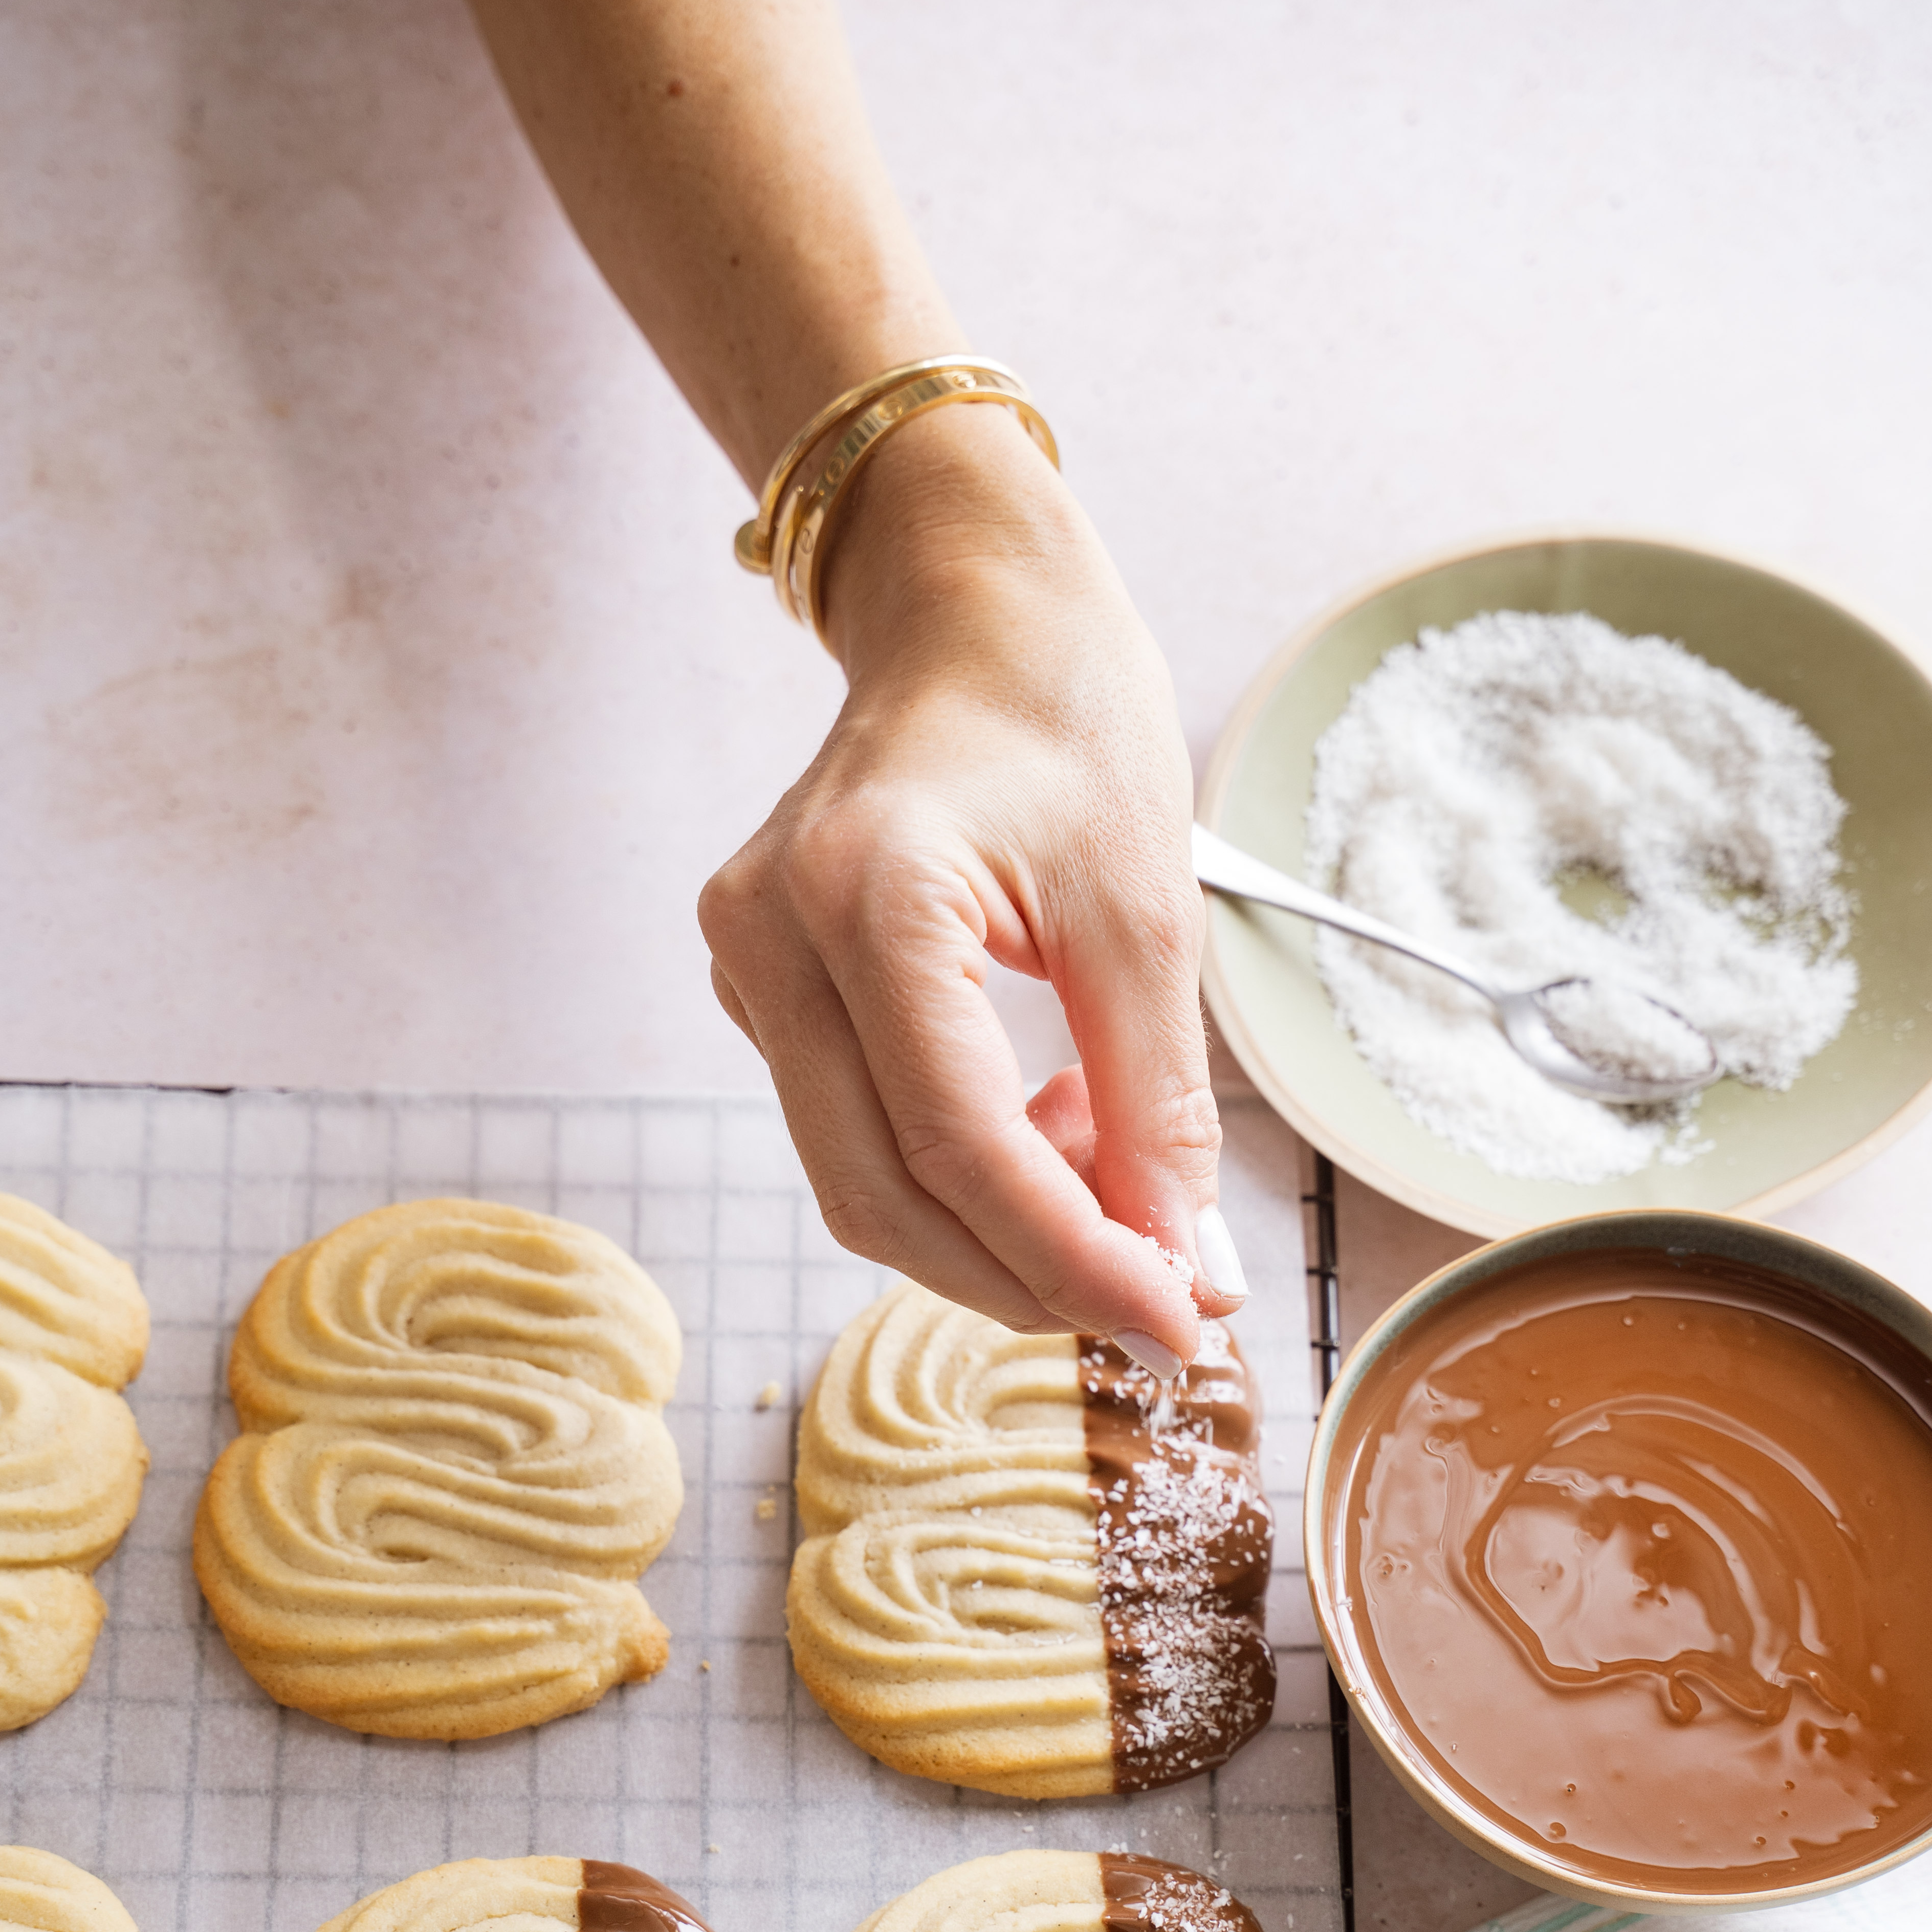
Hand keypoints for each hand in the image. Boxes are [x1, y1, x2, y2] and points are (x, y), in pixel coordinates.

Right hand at [697, 406, 1246, 1367]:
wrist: (968, 610)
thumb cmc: (1061, 718)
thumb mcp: (1147, 912)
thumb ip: (1158, 1102)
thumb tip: (1182, 1266)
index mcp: (863, 896)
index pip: (960, 1147)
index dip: (1075, 1259)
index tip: (1180, 1321)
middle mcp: (771, 938)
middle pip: (888, 1196)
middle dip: (1032, 1272)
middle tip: (1161, 1291)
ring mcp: (749, 968)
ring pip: (865, 1183)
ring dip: (1000, 1226)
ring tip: (1114, 1162)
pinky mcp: (762, 992)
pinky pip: (856, 1134)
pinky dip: (964, 1172)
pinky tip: (1047, 1113)